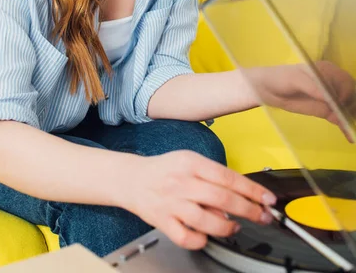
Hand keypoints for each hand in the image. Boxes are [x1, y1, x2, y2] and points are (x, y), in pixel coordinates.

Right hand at [123, 150, 276, 249]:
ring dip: (227, 226)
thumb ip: (213, 175)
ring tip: (235, 226)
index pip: (228, 177)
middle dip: (248, 210)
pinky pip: (187, 237)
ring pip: (206, 220)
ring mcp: (172, 203)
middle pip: (221, 198)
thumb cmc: (165, 169)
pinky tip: (207, 234)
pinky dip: (201, 240)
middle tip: (262, 216)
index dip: (252, 190)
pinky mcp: (163, 221)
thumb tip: (239, 194)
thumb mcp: (190, 160)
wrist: (132, 179)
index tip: (268, 199)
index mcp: (190, 162)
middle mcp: (182, 182)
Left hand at [247, 60, 355, 139]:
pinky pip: (339, 116)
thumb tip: (332, 101)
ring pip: (348, 107)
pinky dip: (345, 125)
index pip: (345, 83)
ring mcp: (330, 96)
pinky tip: (349, 136)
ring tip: (350, 132)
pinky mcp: (326, 108)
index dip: (345, 96)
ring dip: (350, 117)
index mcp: (326, 70)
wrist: (266, 88)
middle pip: (351, 95)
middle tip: (345, 122)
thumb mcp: (294, 80)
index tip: (338, 108)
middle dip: (351, 108)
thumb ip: (313, 89)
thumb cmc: (280, 79)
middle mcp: (332, 81)